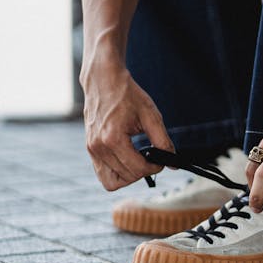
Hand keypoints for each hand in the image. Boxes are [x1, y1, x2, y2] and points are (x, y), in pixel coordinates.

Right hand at [82, 65, 173, 190]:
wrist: (104, 81)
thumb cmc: (127, 95)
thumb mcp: (151, 116)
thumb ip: (163, 141)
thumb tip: (172, 163)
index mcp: (113, 139)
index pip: (137, 169)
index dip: (154, 168)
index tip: (161, 160)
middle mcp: (98, 147)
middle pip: (126, 177)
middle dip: (144, 171)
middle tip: (152, 158)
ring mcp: (91, 149)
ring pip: (111, 181)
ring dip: (129, 176)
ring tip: (140, 160)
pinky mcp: (89, 148)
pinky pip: (102, 173)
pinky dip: (117, 172)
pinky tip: (129, 158)